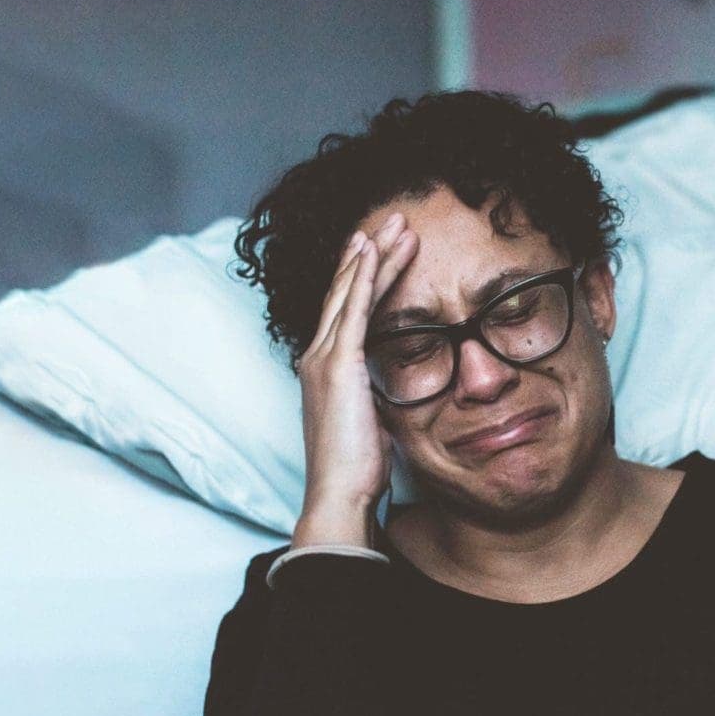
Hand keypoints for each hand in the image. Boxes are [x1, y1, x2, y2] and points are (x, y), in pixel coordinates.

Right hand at [291, 213, 419, 548]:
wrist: (339, 495)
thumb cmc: (356, 469)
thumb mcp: (370, 421)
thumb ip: (374, 395)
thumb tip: (388, 389)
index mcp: (325, 370)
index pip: (345, 311)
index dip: (362, 276)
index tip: (380, 248)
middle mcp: (317, 356)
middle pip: (345, 291)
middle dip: (369, 252)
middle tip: (392, 220)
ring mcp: (324, 358)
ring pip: (351, 291)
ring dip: (374, 254)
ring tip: (396, 224)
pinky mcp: (338, 364)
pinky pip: (354, 308)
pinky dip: (366, 275)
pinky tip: (377, 250)